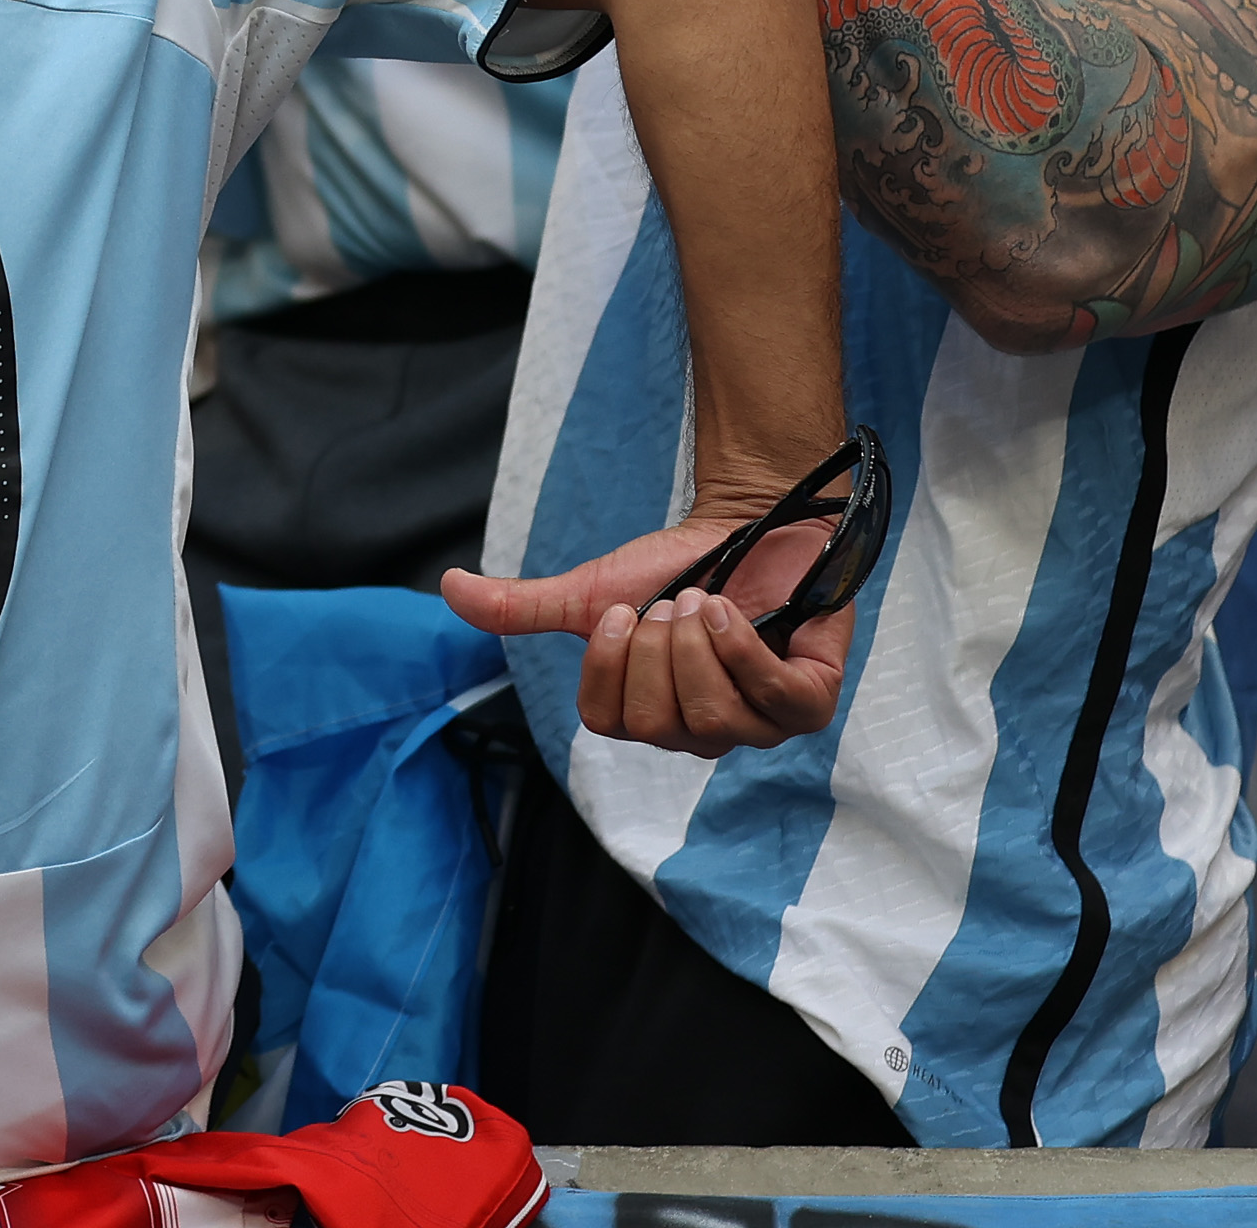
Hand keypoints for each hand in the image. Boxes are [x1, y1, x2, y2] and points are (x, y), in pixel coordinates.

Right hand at [442, 501, 852, 754]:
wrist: (748, 525)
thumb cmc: (675, 568)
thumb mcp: (594, 591)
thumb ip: (524, 605)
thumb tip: (448, 588)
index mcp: (648, 716)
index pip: (608, 723)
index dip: (608, 666)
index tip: (619, 613)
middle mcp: (703, 733)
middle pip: (659, 724)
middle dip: (656, 650)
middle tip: (671, 604)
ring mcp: (760, 723)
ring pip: (714, 717)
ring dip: (698, 644)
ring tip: (702, 602)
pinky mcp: (809, 701)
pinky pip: (776, 700)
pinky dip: (743, 650)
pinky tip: (727, 611)